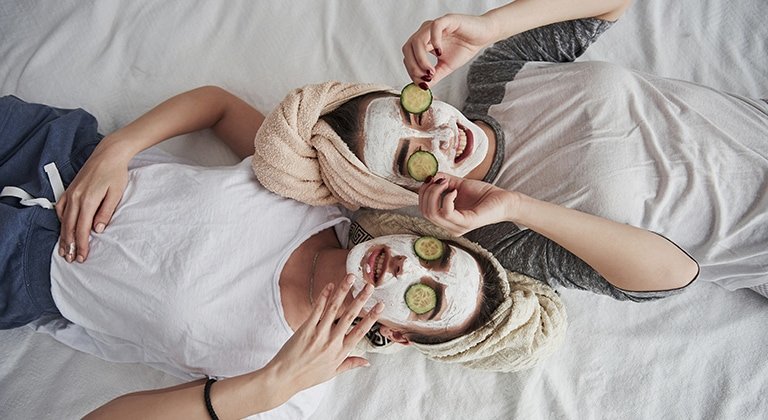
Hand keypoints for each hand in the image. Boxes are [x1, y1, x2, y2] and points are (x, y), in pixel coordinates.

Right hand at [55, 140, 129, 262]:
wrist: (108, 154)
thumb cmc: (115, 173)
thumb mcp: (116, 193)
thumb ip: (106, 212)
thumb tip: (99, 229)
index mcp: (88, 200)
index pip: (83, 229)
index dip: (81, 244)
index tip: (82, 257)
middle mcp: (76, 198)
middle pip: (70, 227)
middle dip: (70, 245)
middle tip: (70, 259)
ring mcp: (71, 193)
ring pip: (64, 220)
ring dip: (63, 236)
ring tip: (64, 249)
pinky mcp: (70, 189)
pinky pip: (61, 208)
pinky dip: (61, 220)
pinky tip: (63, 228)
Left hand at [264, 274, 382, 401]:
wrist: (285, 377)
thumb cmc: (308, 376)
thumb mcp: (333, 372)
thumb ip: (351, 364)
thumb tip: (367, 362)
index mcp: (341, 351)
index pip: (360, 331)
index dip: (372, 317)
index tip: (381, 305)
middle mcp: (332, 341)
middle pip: (350, 316)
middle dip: (361, 299)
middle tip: (370, 286)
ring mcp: (319, 334)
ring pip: (334, 308)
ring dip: (343, 291)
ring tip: (351, 278)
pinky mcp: (306, 329)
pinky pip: (316, 309)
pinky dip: (324, 296)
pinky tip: (330, 285)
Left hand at [402, 13, 496, 87]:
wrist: (482, 37)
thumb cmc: (464, 48)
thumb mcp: (446, 67)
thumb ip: (434, 77)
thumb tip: (423, 87)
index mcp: (423, 42)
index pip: (408, 56)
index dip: (411, 71)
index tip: (422, 83)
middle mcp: (425, 32)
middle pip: (407, 48)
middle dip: (413, 66)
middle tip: (425, 78)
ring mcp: (434, 25)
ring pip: (417, 40)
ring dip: (421, 59)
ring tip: (432, 71)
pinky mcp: (446, 20)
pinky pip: (434, 28)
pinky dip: (434, 42)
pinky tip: (440, 53)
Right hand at [418, 173, 517, 235]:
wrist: (503, 200)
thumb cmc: (483, 194)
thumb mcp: (457, 184)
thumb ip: (442, 181)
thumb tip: (429, 176)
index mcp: (446, 220)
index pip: (423, 210)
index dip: (423, 192)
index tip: (434, 179)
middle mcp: (450, 227)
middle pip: (425, 212)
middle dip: (427, 192)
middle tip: (439, 180)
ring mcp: (457, 227)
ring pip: (432, 213)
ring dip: (435, 193)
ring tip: (447, 183)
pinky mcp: (466, 223)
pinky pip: (446, 212)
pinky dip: (447, 198)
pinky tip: (455, 190)